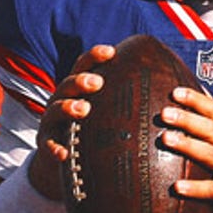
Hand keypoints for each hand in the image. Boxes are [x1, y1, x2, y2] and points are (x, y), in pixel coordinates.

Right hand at [29, 44, 115, 200]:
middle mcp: (61, 99)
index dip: (95, 56)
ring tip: (84, 109)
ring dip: (68, 107)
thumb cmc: (94, 129)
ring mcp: (51, 121)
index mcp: (77, 88)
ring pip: (55, 110)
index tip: (111, 51)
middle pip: (68, 84)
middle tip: (98, 82)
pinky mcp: (45, 143)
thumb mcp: (105, 111)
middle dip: (81, 81)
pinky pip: (47, 144)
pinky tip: (64, 154)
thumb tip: (166, 85)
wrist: (66, 160)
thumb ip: (125, 97)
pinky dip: (54, 148)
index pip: (84, 66)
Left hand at [162, 87, 212, 212]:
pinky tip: (177, 186)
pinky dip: (195, 188)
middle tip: (166, 113)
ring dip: (188, 145)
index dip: (196, 100)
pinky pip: (212, 189)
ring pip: (210, 154)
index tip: (175, 92)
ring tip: (167, 138)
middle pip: (211, 129)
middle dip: (188, 119)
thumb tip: (201, 90)